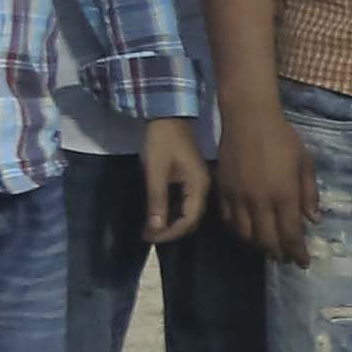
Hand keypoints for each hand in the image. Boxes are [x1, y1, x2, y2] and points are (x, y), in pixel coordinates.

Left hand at [138, 114, 208, 243]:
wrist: (168, 114)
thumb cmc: (161, 141)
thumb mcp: (155, 172)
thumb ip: (157, 201)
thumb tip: (154, 229)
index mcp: (199, 186)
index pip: (189, 220)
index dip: (170, 233)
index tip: (149, 237)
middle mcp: (203, 188)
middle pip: (191, 219)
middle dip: (170, 231)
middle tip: (148, 235)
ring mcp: (198, 183)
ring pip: (188, 212)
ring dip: (170, 222)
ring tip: (150, 227)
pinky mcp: (191, 179)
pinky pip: (185, 202)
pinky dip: (172, 211)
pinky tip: (158, 213)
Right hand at [213, 99, 314, 262]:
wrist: (249, 119)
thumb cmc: (283, 138)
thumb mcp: (305, 164)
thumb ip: (310, 194)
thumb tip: (314, 221)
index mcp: (284, 196)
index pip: (291, 235)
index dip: (298, 252)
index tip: (303, 263)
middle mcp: (260, 202)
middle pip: (268, 240)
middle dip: (279, 253)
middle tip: (286, 258)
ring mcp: (238, 198)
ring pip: (246, 235)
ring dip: (258, 245)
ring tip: (268, 246)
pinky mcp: (223, 192)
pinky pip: (229, 221)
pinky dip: (239, 231)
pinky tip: (248, 230)